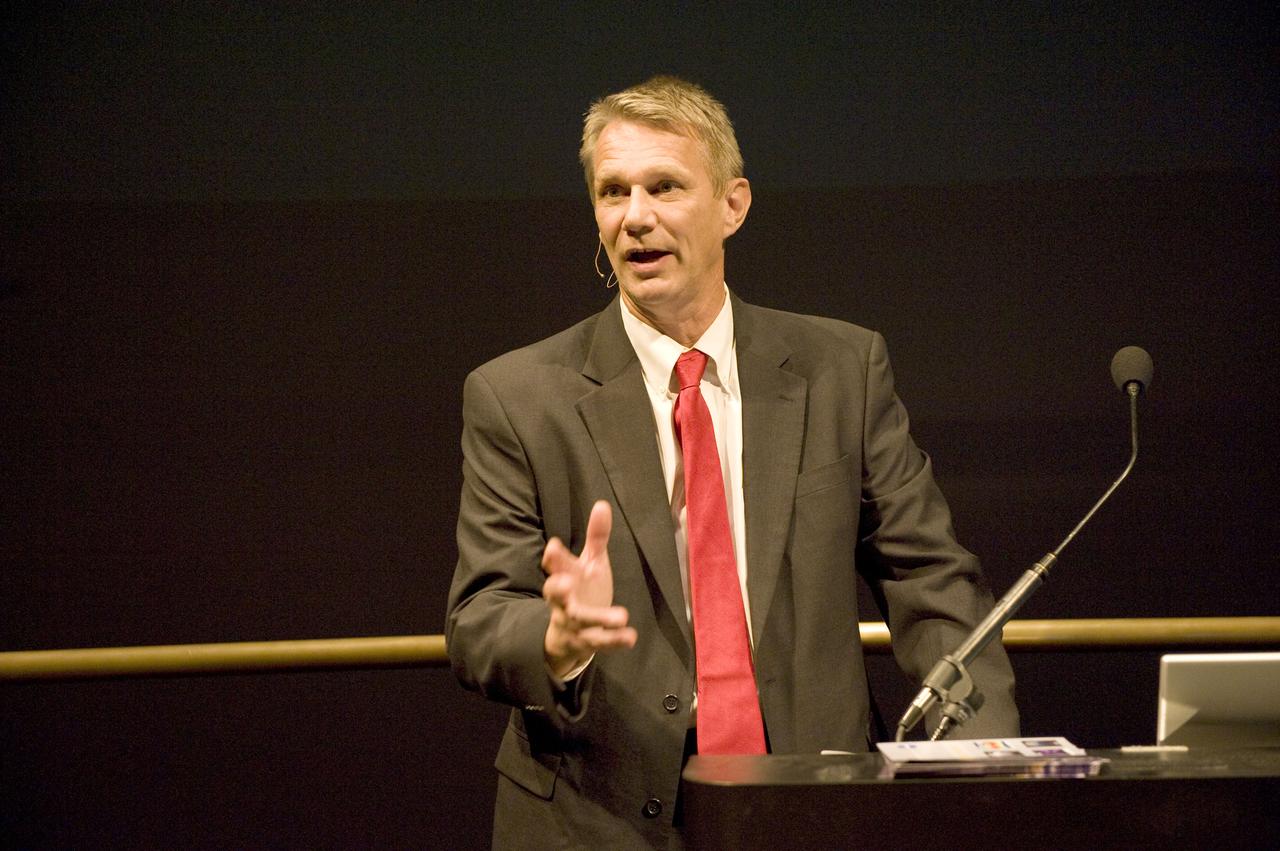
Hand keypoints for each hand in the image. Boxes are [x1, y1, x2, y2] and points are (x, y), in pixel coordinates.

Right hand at [541, 500, 637, 678]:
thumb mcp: (590, 562)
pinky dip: (615, 640)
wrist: (571, 636)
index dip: (554, 558)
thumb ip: (596, 537)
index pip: (555, 566)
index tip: (554, 547)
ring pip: (581, 621)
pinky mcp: (588, 642)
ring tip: (621, 616)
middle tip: (562, 583)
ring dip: (599, 618)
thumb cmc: (582, 589)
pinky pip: (601, 642)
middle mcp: (564, 600)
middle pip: (555, 596)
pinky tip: (630, 636)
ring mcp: (574, 623)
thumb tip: (602, 504)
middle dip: (557, 589)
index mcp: (565, 577)